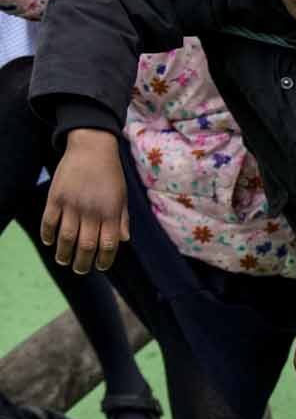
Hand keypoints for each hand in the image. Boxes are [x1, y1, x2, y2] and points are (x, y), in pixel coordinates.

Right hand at [41, 130, 128, 273]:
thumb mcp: (122, 196)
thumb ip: (122, 218)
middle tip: (79, 269)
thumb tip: (124, 240)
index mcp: (111, 212)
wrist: (92, 148)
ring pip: (66, 237)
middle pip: (86, 245)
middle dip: (83, 262)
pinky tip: (49, 242)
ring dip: (64, 253)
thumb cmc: (110, 174)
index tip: (100, 267)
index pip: (108, 245)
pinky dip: (48, 234)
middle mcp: (92, 211)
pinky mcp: (56, 197)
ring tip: (63, 261)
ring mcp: (72, 204)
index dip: (104, 260)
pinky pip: (49, 221)